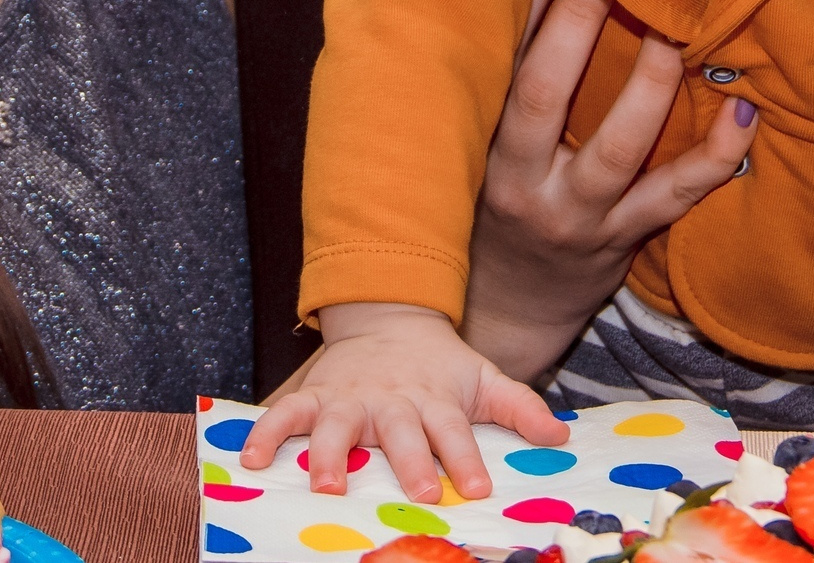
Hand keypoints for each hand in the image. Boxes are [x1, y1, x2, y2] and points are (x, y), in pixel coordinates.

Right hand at [240, 303, 565, 500]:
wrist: (389, 321)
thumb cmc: (440, 365)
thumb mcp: (483, 377)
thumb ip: (519, 407)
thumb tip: (560, 435)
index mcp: (434, 401)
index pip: (454, 431)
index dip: (466, 458)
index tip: (477, 487)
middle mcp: (392, 402)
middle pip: (402, 433)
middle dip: (411, 462)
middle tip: (420, 491)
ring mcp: (351, 399)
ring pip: (340, 426)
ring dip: (334, 455)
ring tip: (328, 484)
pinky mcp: (317, 396)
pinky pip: (288, 414)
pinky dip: (268, 433)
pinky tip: (253, 459)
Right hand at [460, 0, 759, 384]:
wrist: (505, 307)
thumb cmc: (493, 197)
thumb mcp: (478, 138)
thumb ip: (506, 66)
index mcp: (475, 139)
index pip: (496, 56)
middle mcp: (518, 177)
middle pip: (543, 93)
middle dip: (577, 22)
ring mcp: (573, 213)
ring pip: (616, 147)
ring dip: (653, 83)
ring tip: (682, 26)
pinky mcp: (619, 240)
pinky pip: (672, 197)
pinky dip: (714, 157)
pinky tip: (744, 114)